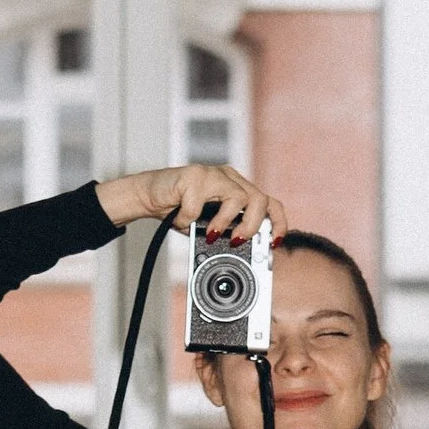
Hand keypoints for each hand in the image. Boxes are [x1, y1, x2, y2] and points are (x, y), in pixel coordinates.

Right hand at [95, 164, 281, 245]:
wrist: (150, 194)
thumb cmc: (180, 208)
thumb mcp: (208, 225)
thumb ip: (225, 233)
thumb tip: (242, 254)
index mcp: (238, 189)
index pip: (270, 203)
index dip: (278, 223)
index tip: (273, 244)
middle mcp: (230, 178)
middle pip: (260, 199)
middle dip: (252, 226)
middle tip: (236, 241)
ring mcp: (213, 174)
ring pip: (238, 197)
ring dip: (226, 222)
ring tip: (210, 234)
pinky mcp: (194, 175)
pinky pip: (198, 203)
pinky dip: (188, 218)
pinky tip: (180, 219)